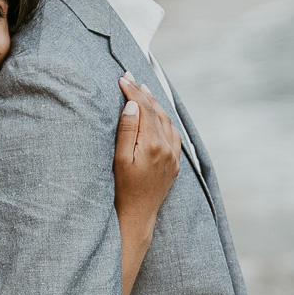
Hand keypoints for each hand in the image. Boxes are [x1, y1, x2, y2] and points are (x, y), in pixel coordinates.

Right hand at [113, 74, 180, 229]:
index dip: (133, 91)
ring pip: (168, 121)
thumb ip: (127, 131)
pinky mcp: (175, 164)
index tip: (123, 78)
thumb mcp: (119, 159)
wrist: (137, 216)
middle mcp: (167, 148)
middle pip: (157, 112)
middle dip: (143, 93)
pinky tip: (159, 115)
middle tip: (131, 78)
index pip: (144, 109)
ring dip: (156, 104)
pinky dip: (166, 120)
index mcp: (152, 145)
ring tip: (144, 91)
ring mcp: (173, 156)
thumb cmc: (122, 190)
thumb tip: (132, 106)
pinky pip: (174, 134)